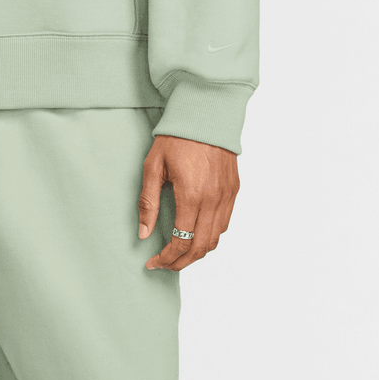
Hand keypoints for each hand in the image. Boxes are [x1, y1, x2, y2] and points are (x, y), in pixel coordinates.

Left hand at [138, 134, 238, 271]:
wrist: (205, 114)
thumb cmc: (175, 138)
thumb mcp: (153, 167)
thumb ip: (148, 202)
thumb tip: (144, 234)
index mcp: (191, 195)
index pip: (181, 241)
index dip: (167, 258)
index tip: (153, 263)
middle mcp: (213, 200)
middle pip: (200, 247)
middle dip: (181, 262)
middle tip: (164, 265)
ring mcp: (227, 197)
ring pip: (215, 239)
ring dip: (197, 252)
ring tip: (178, 253)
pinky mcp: (234, 191)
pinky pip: (224, 224)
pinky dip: (210, 236)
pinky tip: (195, 234)